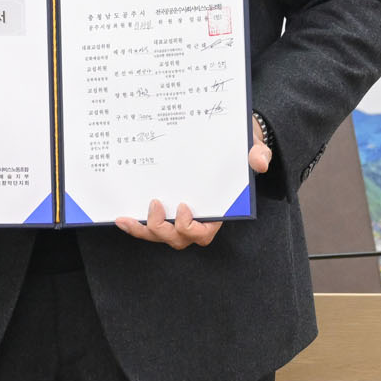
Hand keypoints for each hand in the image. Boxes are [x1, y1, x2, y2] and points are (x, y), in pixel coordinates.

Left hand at [113, 116, 270, 248]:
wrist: (226, 141)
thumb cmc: (239, 148)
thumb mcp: (252, 145)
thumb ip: (258, 153)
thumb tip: (259, 161)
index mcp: (218, 211)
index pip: (204, 233)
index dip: (191, 228)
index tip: (184, 207)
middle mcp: (197, 219)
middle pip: (179, 238)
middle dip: (164, 229)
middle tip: (155, 206)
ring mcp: (179, 216)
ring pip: (161, 235)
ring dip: (144, 231)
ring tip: (127, 218)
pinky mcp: (166, 209)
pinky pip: (150, 226)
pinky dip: (136, 226)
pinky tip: (122, 216)